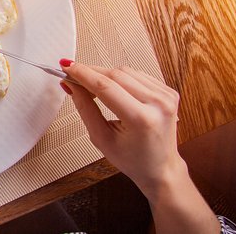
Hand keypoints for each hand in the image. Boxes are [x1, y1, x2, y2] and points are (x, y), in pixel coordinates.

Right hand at [58, 60, 182, 194]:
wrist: (161, 168)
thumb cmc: (134, 159)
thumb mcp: (101, 138)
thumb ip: (85, 108)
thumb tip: (71, 85)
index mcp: (142, 119)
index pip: (105, 86)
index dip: (82, 74)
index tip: (66, 67)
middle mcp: (158, 104)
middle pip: (116, 74)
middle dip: (90, 72)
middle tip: (72, 76)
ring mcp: (166, 96)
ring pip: (126, 71)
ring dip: (104, 74)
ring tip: (91, 87)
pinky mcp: (168, 91)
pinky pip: (137, 75)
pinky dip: (120, 78)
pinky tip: (112, 88)